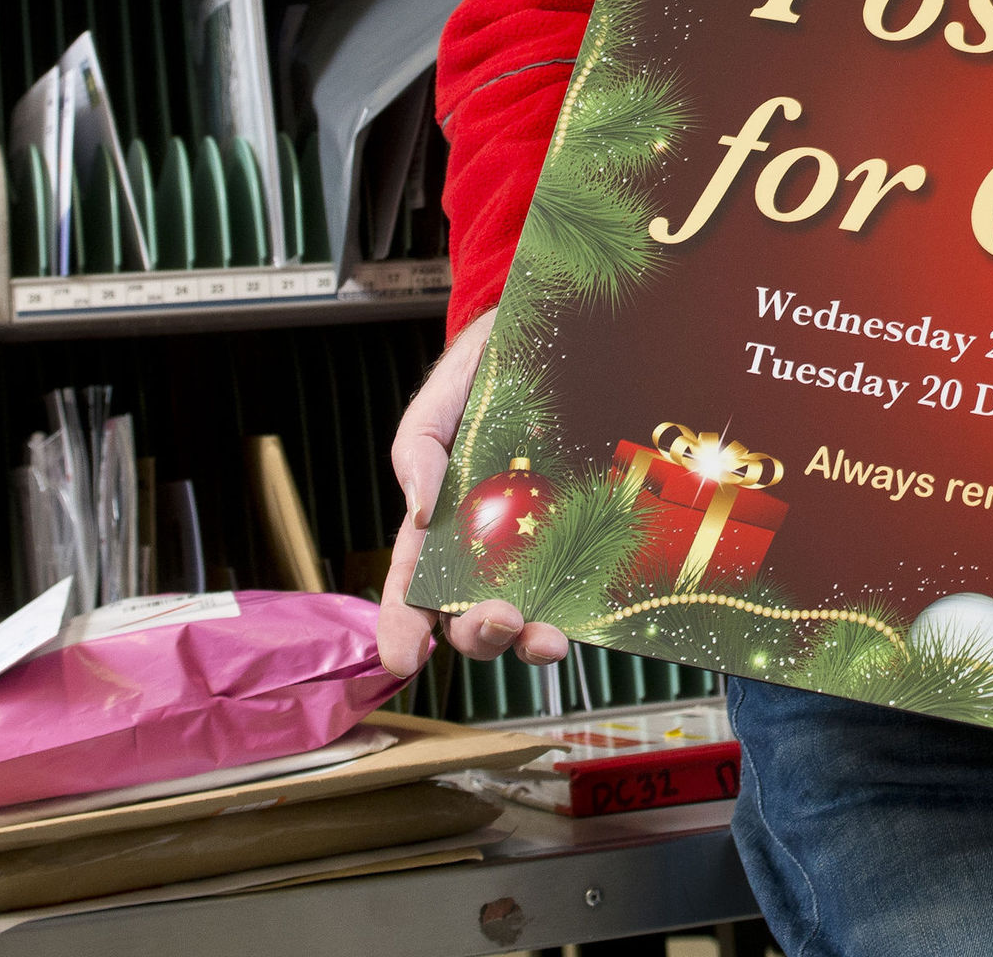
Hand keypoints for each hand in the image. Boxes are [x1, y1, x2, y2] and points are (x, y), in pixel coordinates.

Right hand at [376, 307, 573, 675]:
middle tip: (497, 620)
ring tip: (545, 639)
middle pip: (470, 612)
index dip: (401, 626)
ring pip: (531, 613)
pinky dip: (586, 610)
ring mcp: (542, 544)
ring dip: (532, 639)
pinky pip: (586, 583)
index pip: (411, 584)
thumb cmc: (484, 372)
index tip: (403, 658)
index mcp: (443, 522)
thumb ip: (418, 450)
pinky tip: (592, 617)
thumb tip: (422, 511)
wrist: (555, 333)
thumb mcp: (440, 401)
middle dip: (478, 633)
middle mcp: (490, 546)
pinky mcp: (591, 534)